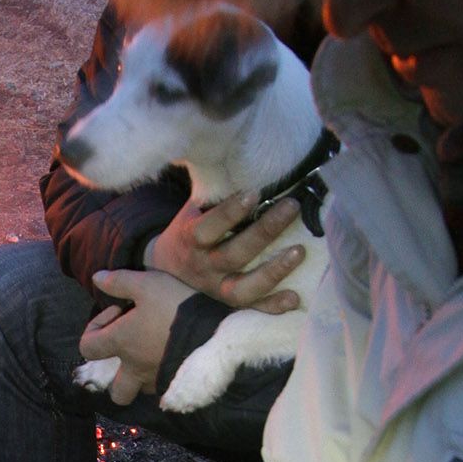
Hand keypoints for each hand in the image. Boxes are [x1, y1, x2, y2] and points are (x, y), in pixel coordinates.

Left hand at [78, 270, 193, 403]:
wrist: (216, 334)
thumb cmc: (176, 308)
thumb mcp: (148, 284)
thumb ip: (119, 281)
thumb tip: (96, 279)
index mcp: (121, 344)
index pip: (87, 347)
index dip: (94, 329)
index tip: (118, 313)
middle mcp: (134, 369)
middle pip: (114, 391)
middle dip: (116, 376)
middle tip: (132, 352)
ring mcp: (156, 380)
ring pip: (140, 389)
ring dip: (141, 374)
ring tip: (154, 350)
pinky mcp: (178, 385)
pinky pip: (163, 387)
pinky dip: (162, 374)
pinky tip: (173, 354)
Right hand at [146, 190, 305, 308]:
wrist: (163, 273)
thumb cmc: (187, 232)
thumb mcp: (190, 211)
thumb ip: (211, 192)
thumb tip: (232, 150)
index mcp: (190, 239)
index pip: (209, 227)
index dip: (230, 212)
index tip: (254, 193)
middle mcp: (203, 267)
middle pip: (234, 254)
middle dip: (264, 231)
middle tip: (291, 207)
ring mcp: (216, 290)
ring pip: (244, 287)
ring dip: (273, 272)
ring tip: (299, 251)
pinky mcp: (227, 306)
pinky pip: (250, 311)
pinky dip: (272, 307)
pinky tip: (294, 298)